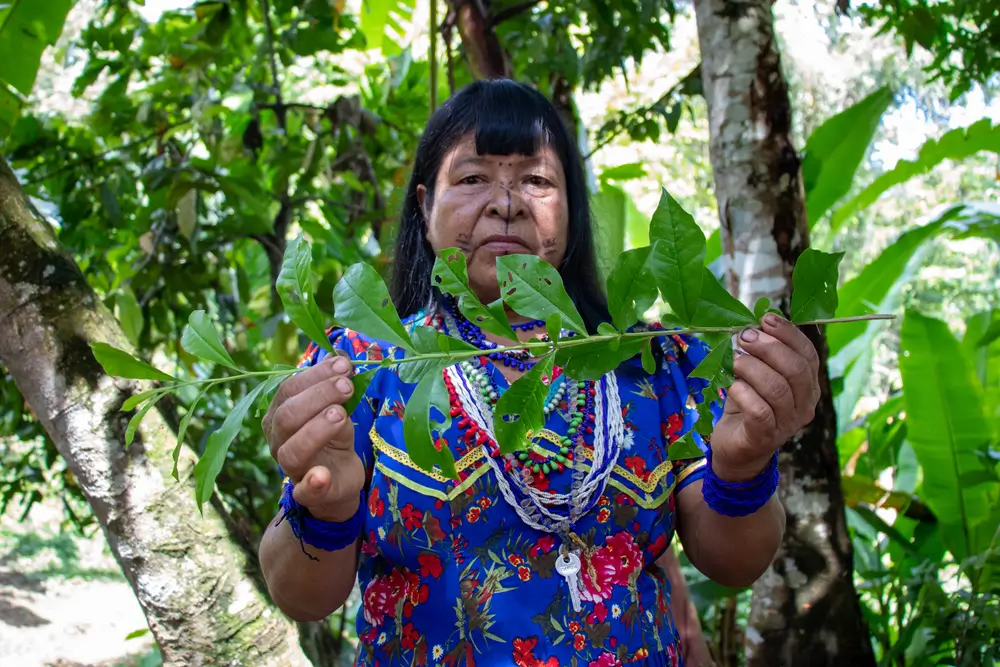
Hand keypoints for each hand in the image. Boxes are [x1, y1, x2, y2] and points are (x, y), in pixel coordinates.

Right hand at [262, 353, 365, 521]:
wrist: (339, 479)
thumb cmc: (333, 437)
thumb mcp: (335, 408)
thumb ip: (334, 386)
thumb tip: (342, 357)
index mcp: (280, 414)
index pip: (289, 389)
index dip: (316, 375)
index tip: (344, 365)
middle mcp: (278, 439)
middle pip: (287, 416)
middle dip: (319, 396)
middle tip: (347, 386)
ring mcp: (291, 468)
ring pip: (292, 450)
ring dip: (317, 430)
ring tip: (341, 415)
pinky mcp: (309, 493)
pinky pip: (304, 491)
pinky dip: (313, 483)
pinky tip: (322, 475)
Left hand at [709, 314, 820, 481]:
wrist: (737, 448)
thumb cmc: (748, 405)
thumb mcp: (756, 375)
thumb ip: (760, 354)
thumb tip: (753, 324)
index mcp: (808, 386)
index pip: (808, 355)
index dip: (789, 334)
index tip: (765, 319)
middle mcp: (805, 405)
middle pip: (796, 370)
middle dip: (769, 347)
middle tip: (744, 337)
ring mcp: (788, 423)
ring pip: (777, 388)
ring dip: (752, 367)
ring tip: (733, 359)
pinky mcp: (767, 436)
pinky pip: (760, 410)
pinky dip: (743, 392)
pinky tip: (732, 385)